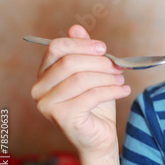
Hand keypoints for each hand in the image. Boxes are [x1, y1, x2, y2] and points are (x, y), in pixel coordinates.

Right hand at [31, 24, 130, 154]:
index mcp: (45, 73)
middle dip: (99, 62)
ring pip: (81, 79)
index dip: (81, 44)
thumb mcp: (93, 73)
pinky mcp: (62, 117)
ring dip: (107, 76)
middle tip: (118, 66)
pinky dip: (112, 90)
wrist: (100, 136)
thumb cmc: (96, 104)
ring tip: (121, 79)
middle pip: (69, 62)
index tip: (103, 48)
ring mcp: (47, 104)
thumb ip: (84, 52)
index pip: (56, 48)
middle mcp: (40, 88)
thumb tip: (76, 28)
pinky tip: (124, 90)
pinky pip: (91, 96)